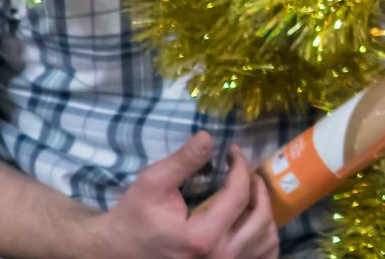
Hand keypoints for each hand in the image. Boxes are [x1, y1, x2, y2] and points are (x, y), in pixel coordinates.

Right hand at [79, 134, 276, 258]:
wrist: (117, 251)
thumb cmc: (134, 217)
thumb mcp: (152, 183)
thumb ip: (183, 160)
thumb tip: (209, 137)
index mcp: (202, 237)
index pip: (240, 195)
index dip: (241, 168)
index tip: (235, 152)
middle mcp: (219, 257)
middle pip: (260, 217)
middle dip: (258, 188)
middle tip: (245, 171)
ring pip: (266, 240)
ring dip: (265, 212)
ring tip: (251, 193)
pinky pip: (263, 257)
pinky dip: (265, 238)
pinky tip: (253, 221)